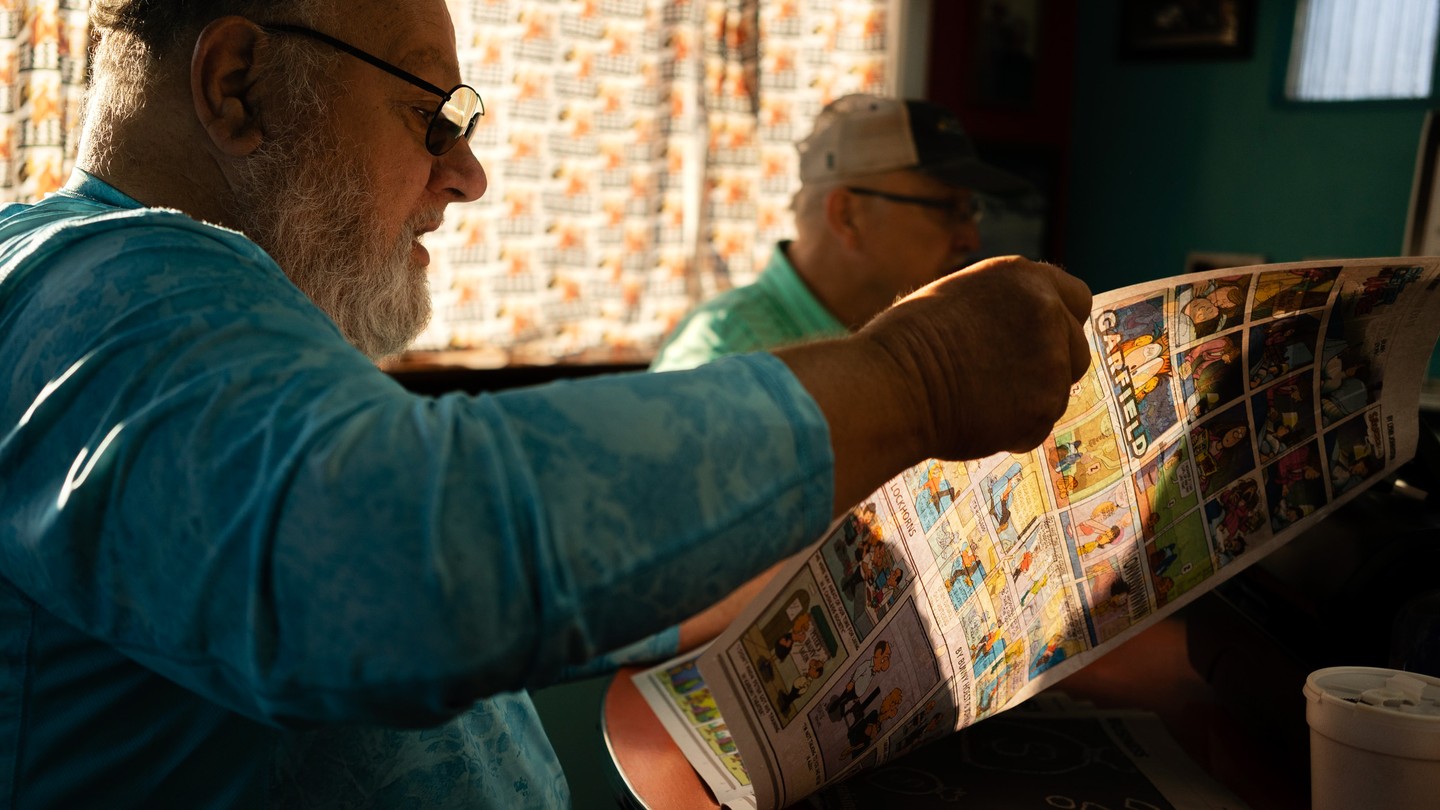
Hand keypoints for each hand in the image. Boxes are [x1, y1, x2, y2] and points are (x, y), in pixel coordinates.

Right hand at [856, 256, 1091, 460]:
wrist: (889, 386)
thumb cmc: (903, 344)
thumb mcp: (958, 298)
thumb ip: (1003, 308)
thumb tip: (1018, 331)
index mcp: (1024, 277)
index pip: (1078, 298)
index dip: (1061, 324)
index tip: (1041, 343)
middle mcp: (1047, 313)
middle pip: (1076, 349)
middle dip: (1050, 367)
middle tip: (1003, 380)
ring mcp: (1050, 362)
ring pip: (1058, 391)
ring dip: (1030, 401)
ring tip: (977, 400)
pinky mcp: (1043, 407)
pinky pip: (1038, 426)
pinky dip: (1014, 432)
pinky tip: (975, 420)